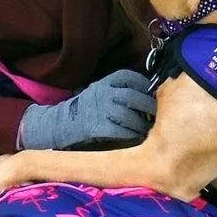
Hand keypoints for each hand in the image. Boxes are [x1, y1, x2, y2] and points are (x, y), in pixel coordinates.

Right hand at [18, 69, 155, 149]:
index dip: (146, 87)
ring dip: (143, 125)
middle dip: (149, 108)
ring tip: (148, 129)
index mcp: (106, 81)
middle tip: (156, 115)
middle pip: (135, 98)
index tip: (153, 95)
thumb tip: (149, 95)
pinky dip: (132, 136)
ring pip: (131, 117)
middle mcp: (103, 93)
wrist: (59, 124)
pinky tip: (136, 138)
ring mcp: (100, 110)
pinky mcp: (98, 128)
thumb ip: (120, 89)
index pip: (132, 78)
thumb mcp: (100, 90)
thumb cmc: (86, 108)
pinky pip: (122, 132)